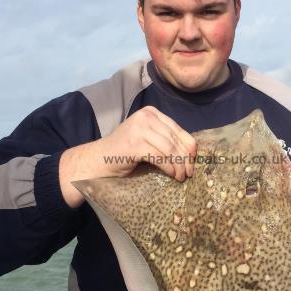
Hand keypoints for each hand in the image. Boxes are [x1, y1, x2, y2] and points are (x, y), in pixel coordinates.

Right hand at [59, 106, 196, 206]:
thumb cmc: (124, 154)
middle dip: (186, 159)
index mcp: (151, 113)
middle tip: (189, 174)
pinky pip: (160, 157)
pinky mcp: (134, 143)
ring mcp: (139, 128)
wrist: (97, 161)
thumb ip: (165, 140)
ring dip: (178, 165)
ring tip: (181, 177)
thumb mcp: (148, 141)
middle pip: (176, 139)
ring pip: (170, 148)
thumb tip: (192, 152)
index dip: (190, 148)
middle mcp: (146, 116)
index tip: (193, 163)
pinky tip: (172, 176)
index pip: (179, 130)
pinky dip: (169, 168)